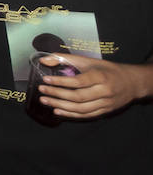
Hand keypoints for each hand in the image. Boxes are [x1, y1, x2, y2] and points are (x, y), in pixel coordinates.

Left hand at [34, 53, 150, 118]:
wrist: (131, 83)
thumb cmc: (107, 69)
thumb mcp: (88, 60)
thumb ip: (65, 59)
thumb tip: (43, 60)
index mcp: (100, 77)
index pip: (78, 81)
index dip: (61, 81)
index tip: (45, 79)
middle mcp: (104, 92)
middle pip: (78, 97)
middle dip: (57, 94)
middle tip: (42, 91)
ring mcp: (106, 104)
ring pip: (81, 108)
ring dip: (61, 106)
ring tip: (45, 101)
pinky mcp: (105, 111)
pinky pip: (86, 115)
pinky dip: (71, 114)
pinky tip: (57, 111)